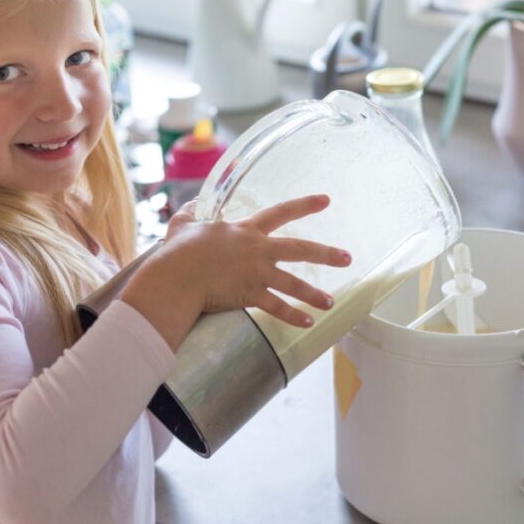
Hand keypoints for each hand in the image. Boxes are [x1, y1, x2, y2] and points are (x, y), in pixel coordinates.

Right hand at [119, 194, 351, 350]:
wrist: (176, 274)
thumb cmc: (178, 250)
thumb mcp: (184, 225)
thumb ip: (191, 214)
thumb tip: (190, 206)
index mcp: (245, 231)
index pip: (281, 212)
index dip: (304, 205)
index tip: (326, 201)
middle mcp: (258, 250)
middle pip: (300, 249)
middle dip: (326, 253)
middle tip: (347, 257)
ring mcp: (256, 273)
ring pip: (294, 284)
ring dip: (315, 294)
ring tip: (330, 302)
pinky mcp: (250, 294)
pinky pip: (277, 308)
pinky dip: (293, 316)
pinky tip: (308, 322)